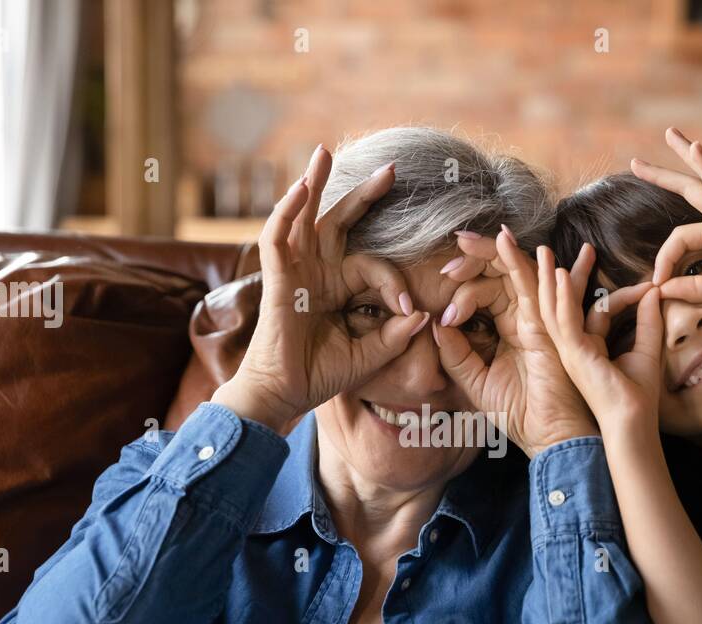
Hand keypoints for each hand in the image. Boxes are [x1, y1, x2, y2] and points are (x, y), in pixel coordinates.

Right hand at [213, 145, 428, 433]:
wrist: (285, 394)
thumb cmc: (319, 376)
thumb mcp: (368, 355)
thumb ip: (394, 336)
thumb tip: (423, 315)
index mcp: (337, 288)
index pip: (372, 265)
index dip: (393, 282)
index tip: (409, 308)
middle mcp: (316, 273)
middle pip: (338, 222)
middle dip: (363, 195)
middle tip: (390, 169)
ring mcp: (295, 272)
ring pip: (304, 218)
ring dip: (313, 184)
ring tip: (323, 151)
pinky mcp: (277, 278)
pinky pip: (278, 237)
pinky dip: (286, 212)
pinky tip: (300, 188)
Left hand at [432, 227, 598, 457]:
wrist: (547, 437)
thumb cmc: (520, 413)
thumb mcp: (476, 382)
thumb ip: (456, 354)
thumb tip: (436, 325)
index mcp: (510, 326)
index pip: (487, 291)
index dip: (462, 292)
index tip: (446, 316)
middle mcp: (526, 316)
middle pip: (501, 273)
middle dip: (473, 261)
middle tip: (448, 266)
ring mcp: (540, 317)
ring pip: (516, 271)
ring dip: (490, 253)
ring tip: (465, 242)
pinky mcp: (548, 324)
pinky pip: (534, 286)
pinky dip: (519, 263)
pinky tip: (505, 241)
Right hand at [535, 243, 662, 434]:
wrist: (633, 422)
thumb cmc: (639, 396)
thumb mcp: (647, 348)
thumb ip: (647, 319)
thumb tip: (655, 291)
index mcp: (588, 348)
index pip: (591, 311)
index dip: (607, 292)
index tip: (626, 276)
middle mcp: (573, 348)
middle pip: (559, 305)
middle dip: (551, 276)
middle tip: (544, 248)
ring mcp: (570, 352)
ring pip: (552, 309)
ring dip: (546, 279)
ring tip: (542, 253)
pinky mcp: (574, 354)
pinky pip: (563, 321)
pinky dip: (559, 298)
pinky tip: (556, 275)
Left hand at [631, 127, 701, 307]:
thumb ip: (690, 287)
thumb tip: (660, 290)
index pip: (679, 240)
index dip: (663, 260)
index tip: (656, 284)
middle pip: (687, 189)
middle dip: (661, 175)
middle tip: (636, 163)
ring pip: (701, 178)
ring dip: (684, 153)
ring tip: (669, 133)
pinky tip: (694, 147)